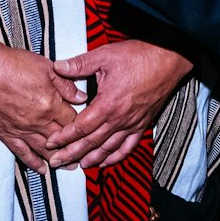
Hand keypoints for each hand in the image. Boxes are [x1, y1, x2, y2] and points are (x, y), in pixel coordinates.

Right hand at [0, 41, 85, 174]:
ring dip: (58, 159)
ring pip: (45, 150)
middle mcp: (38, 121)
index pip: (72, 120)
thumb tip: (82, 97)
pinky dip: (34, 163)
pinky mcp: (7, 133)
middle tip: (84, 155)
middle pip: (61, 139)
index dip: (82, 126)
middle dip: (74, 147)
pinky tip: (42, 169)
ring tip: (69, 166)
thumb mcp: (46, 67)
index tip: (88, 130)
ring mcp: (22, 129)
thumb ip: (66, 84)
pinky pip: (23, 153)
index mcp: (51, 104)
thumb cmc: (13, 64)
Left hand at [45, 39, 192, 169]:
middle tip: (57, 162)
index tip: (51, 143)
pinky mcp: (143, 124)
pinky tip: (106, 160)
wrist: (168, 59)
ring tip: (78, 165)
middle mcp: (119, 119)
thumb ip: (80, 64)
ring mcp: (132, 123)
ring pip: (109, 148)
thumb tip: (57, 67)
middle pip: (91, 143)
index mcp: (107, 104)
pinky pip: (128, 146)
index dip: (64, 137)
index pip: (80, 127)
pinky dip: (116, 156)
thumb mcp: (105, 55)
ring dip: (92, 159)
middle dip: (72, 153)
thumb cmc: (139, 56)